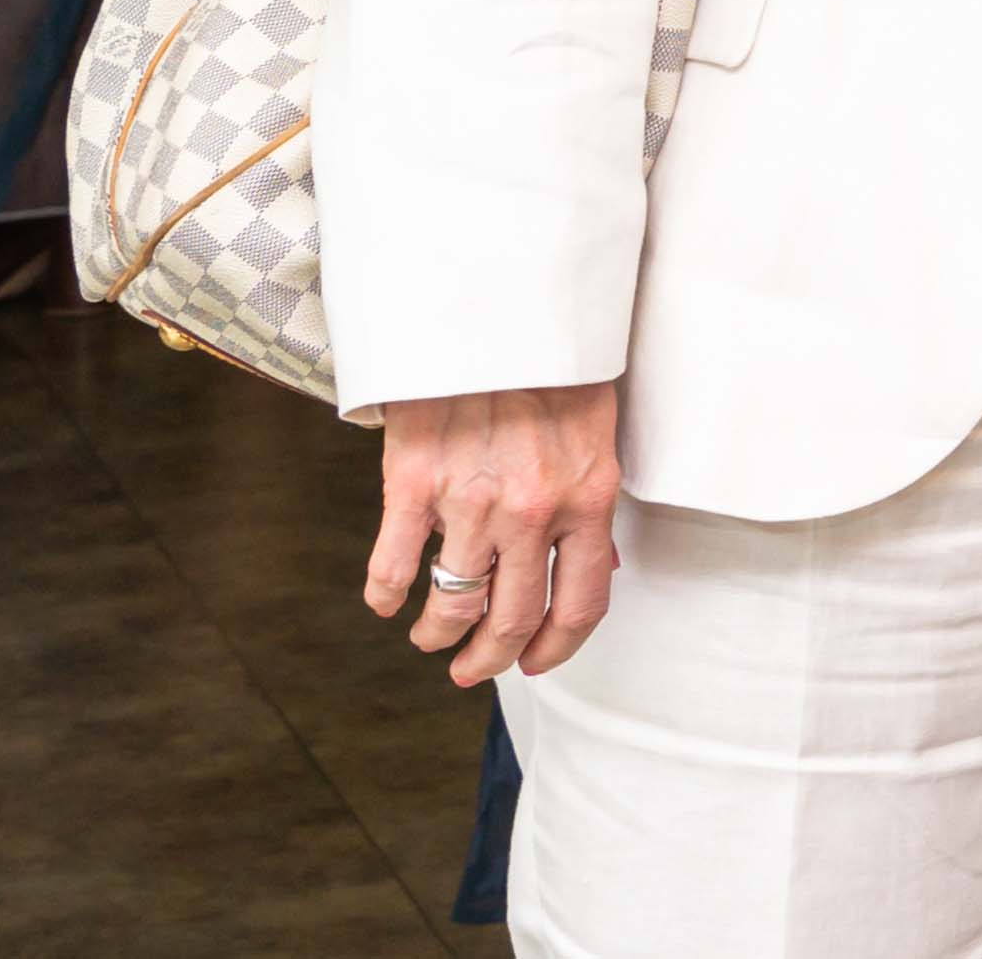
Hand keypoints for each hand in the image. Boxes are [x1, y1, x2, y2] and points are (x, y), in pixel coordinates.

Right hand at [369, 382, 621, 687]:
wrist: (496, 310)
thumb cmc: (554, 367)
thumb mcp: (596, 435)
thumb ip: (589, 503)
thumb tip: (592, 565)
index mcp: (587, 499)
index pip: (581, 604)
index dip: (556, 648)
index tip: (535, 663)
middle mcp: (533, 511)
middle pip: (512, 619)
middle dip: (491, 658)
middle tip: (474, 670)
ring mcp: (470, 501)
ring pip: (453, 603)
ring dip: (439, 634)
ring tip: (432, 638)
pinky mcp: (413, 484)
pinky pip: (395, 565)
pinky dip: (385, 594)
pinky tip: (386, 602)